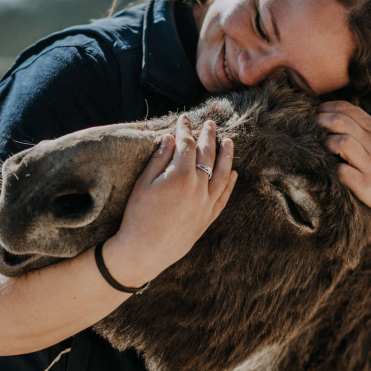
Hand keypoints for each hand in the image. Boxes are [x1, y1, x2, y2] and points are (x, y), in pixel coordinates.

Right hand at [105, 114, 236, 285]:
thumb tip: (171, 138)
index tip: (184, 119)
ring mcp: (206, 203)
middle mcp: (199, 187)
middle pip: (207, 155)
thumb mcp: (143, 183)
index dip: (185, 129)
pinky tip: (233, 173)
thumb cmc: (138, 216)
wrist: (143, 251)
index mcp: (181, 175)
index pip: (187, 144)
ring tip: (229, 141)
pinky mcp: (208, 218)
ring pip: (222, 174)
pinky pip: (224, 197)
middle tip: (210, 124)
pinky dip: (230, 184)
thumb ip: (159, 158)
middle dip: (208, 136)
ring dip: (226, 156)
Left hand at [317, 101, 370, 215]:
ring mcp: (370, 164)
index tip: (315, 114)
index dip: (326, 108)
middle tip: (311, 129)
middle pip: (340, 121)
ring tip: (323, 150)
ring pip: (341, 143)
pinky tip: (329, 168)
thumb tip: (333, 112)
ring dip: (326, 144)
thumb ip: (362, 125)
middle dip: (320, 122)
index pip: (347, 108)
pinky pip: (342, 172)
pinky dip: (332, 168)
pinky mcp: (366, 184)